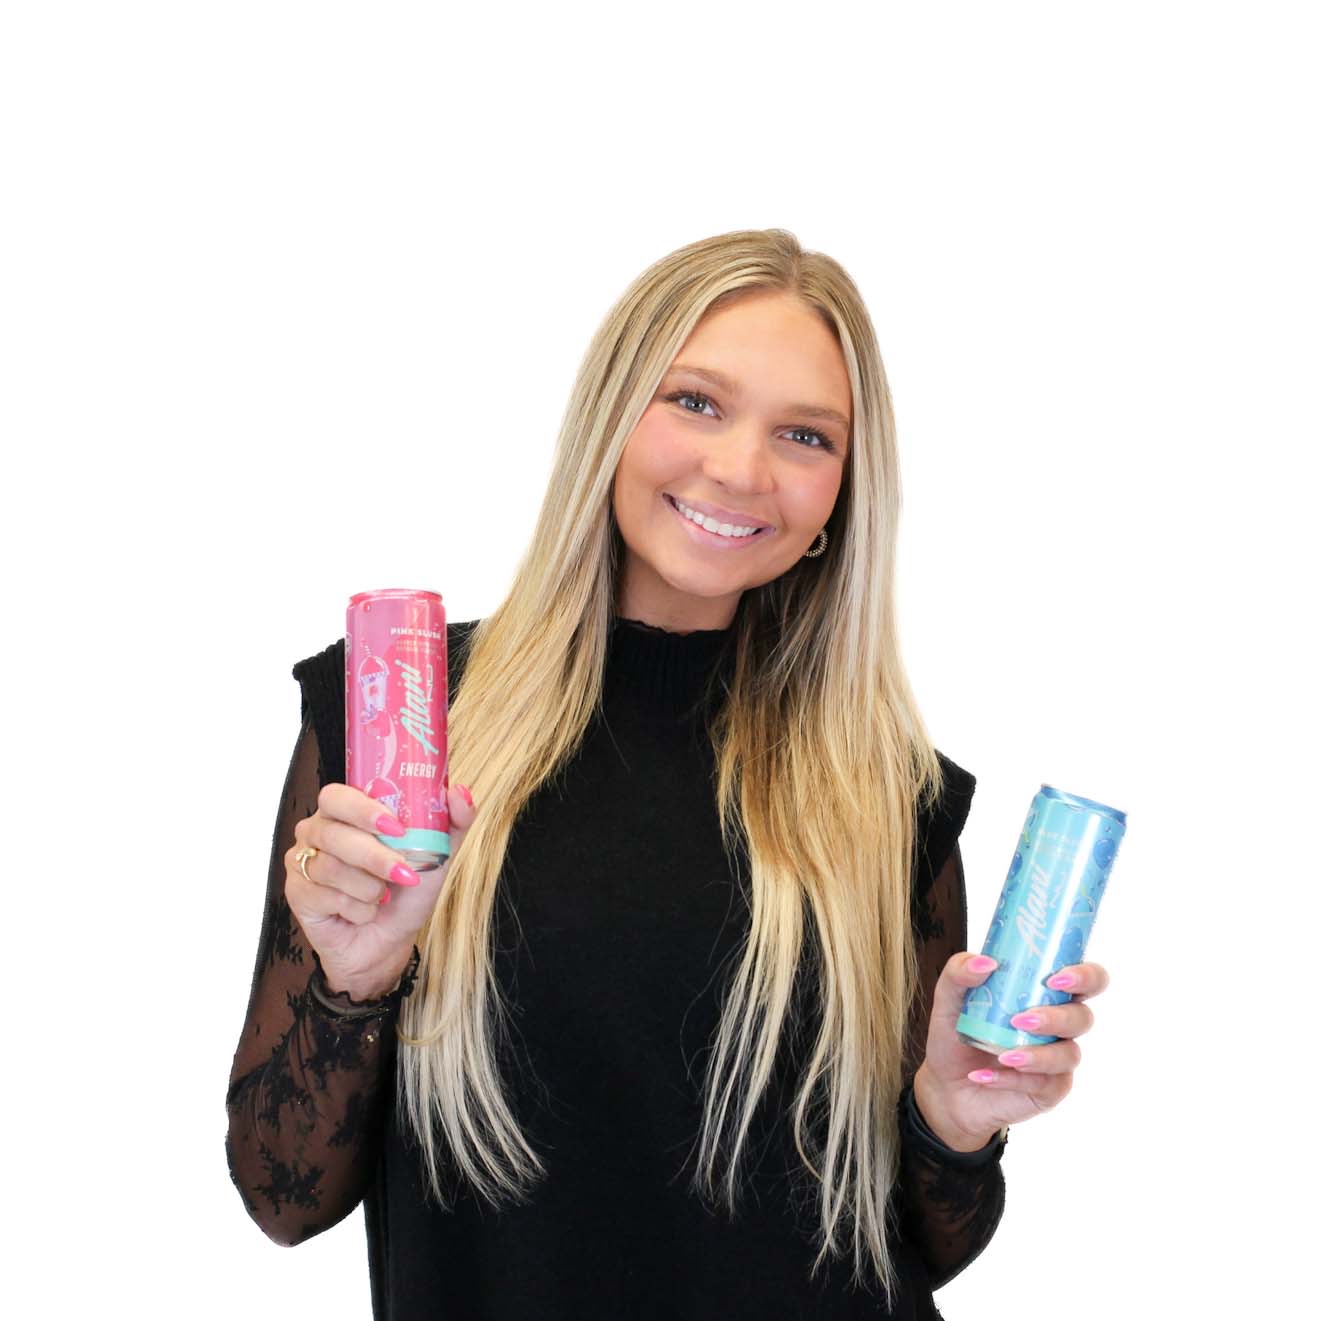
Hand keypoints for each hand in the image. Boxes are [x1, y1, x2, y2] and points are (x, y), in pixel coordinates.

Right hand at [285, 781, 478, 1000]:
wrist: (388, 942)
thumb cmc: (406, 892)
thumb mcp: (436, 855)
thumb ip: (451, 821)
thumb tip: (458, 792)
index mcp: (345, 812)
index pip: (337, 795)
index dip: (362, 808)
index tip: (396, 826)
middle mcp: (317, 832)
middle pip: (333, 833)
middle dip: (373, 856)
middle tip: (402, 873)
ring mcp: (302, 862)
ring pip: (331, 867)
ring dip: (369, 888)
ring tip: (384, 897)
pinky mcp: (297, 894)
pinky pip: (325, 896)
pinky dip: (357, 909)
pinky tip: (365, 912)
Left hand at [913, 952, 1110, 1150]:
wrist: (946, 1085)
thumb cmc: (956, 1035)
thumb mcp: (948, 1000)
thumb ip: (958, 972)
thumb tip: (985, 962)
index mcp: (1045, 995)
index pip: (1087, 979)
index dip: (1085, 976)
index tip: (1056, 978)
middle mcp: (1059, 1026)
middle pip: (1083, 1017)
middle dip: (1058, 1017)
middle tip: (1024, 1019)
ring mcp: (1057, 1059)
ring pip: (1069, 1054)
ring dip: (1039, 1054)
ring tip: (1003, 1055)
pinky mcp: (1050, 1090)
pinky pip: (1046, 1084)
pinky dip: (1014, 1079)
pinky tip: (984, 1076)